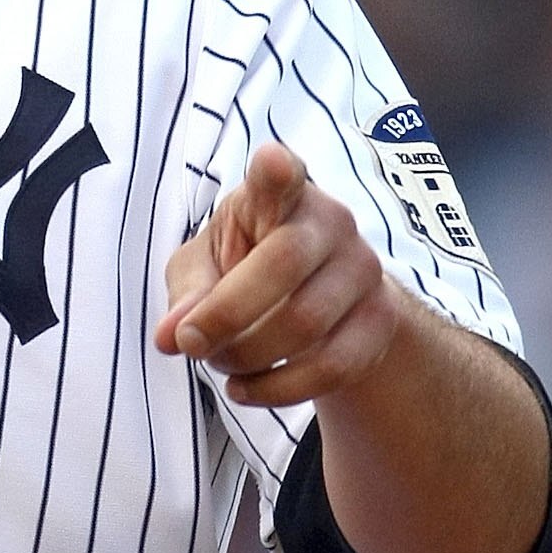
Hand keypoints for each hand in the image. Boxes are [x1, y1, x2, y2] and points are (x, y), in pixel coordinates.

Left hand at [153, 142, 401, 408]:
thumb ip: (186, 294)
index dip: (276, 170)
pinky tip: (246, 388)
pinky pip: (332, 367)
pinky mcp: (380, 320)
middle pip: (284, 263)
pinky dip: (279, 390)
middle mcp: (331, 222)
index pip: (281, 175)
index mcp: (278, 196)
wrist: (320, 303)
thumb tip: (171, 337)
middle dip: (227, 314)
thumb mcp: (203, 269)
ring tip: (221, 363)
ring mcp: (363, 270)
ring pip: (306, 323)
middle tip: (191, 343)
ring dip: (248, 357)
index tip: (271, 162)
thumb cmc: (246, 269)